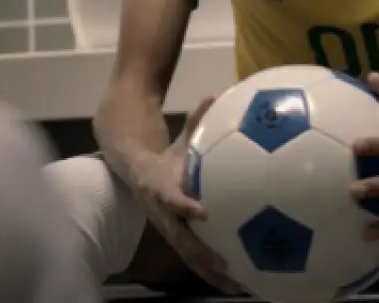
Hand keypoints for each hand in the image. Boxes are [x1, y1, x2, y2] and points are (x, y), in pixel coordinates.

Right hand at [129, 97, 239, 293]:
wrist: (137, 177)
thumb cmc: (165, 159)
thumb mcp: (178, 141)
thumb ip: (195, 121)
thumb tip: (213, 95)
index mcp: (160, 189)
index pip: (171, 199)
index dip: (184, 205)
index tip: (203, 210)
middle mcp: (164, 215)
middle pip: (181, 240)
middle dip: (201, 254)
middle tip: (225, 264)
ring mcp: (171, 231)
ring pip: (189, 257)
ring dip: (211, 272)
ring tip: (238, 285)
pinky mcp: (181, 241)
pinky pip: (198, 260)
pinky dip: (216, 273)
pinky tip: (242, 283)